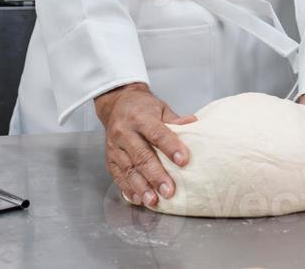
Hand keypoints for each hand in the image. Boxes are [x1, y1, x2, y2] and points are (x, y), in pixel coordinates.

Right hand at [94, 82, 195, 207]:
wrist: (117, 103)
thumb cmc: (143, 108)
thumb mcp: (161, 108)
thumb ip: (175, 120)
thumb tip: (195, 125)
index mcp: (140, 118)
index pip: (157, 133)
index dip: (170, 147)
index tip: (183, 161)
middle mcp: (124, 132)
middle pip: (141, 156)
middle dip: (156, 175)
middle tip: (169, 190)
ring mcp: (114, 147)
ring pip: (128, 169)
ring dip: (141, 187)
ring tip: (153, 200)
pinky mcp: (109, 159)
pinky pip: (118, 176)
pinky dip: (128, 189)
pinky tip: (138, 199)